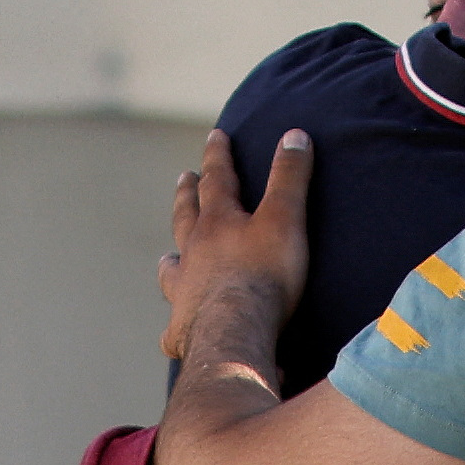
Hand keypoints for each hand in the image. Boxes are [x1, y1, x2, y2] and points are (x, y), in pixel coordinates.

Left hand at [159, 129, 311, 361]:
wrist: (236, 330)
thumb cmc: (264, 274)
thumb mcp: (285, 218)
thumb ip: (290, 178)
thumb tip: (295, 134)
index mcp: (217, 223)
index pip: (217, 179)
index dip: (218, 156)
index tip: (216, 136)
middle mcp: (193, 252)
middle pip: (186, 216)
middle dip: (188, 195)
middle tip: (183, 178)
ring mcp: (184, 289)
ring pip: (173, 267)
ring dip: (173, 257)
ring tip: (168, 255)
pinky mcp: (184, 326)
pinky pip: (176, 322)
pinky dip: (177, 320)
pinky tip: (177, 326)